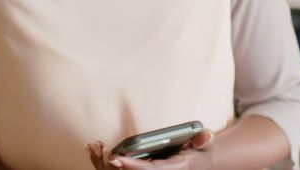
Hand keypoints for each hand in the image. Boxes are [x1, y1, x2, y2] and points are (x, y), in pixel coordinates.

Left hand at [87, 130, 213, 169]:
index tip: (116, 159)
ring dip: (107, 163)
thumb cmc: (197, 155)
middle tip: (100, 150)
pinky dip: (109, 162)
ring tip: (94, 146)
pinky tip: (98, 149)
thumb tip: (205, 134)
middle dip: (114, 166)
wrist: (198, 165)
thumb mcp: (202, 147)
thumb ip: (201, 141)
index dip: (131, 166)